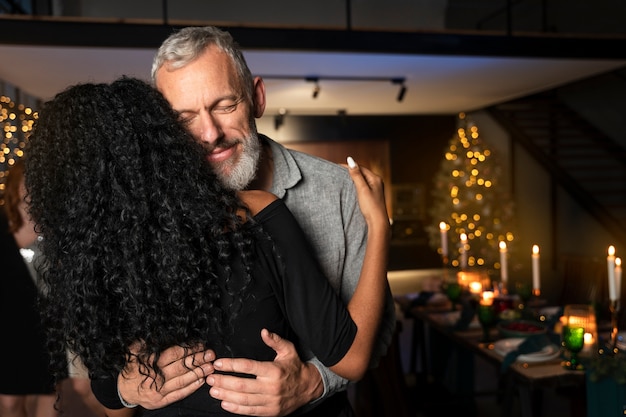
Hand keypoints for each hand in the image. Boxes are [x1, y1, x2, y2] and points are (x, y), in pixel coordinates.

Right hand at [118, 344, 215, 409]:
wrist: (122, 391)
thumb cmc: (132, 369)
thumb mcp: (134, 352)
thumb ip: (146, 343)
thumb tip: (159, 332)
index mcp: (150, 363)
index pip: (174, 354)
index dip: (189, 349)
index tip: (200, 344)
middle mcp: (156, 377)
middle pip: (181, 367)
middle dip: (197, 359)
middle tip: (210, 354)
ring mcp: (158, 391)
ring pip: (182, 380)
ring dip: (198, 373)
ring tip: (210, 366)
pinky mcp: (161, 401)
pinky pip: (179, 394)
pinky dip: (191, 387)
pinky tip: (201, 381)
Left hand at [207, 329, 323, 415]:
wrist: (309, 388)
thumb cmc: (295, 366)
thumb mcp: (288, 350)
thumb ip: (275, 340)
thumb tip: (263, 331)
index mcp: (274, 370)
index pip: (248, 367)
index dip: (231, 365)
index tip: (218, 363)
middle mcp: (271, 387)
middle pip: (242, 385)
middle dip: (223, 382)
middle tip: (210, 379)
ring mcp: (270, 401)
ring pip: (244, 400)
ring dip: (226, 396)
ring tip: (213, 391)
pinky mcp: (270, 412)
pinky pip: (250, 411)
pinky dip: (236, 409)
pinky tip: (224, 404)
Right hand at [345, 157, 389, 234]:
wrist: (378, 222)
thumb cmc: (371, 206)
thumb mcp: (362, 189)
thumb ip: (356, 175)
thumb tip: (350, 160)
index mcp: (376, 178)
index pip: (361, 168)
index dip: (350, 166)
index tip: (337, 166)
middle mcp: (377, 182)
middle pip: (362, 173)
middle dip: (351, 171)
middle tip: (338, 171)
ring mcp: (376, 190)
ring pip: (362, 180)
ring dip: (353, 178)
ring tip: (342, 178)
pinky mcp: (373, 196)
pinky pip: (363, 187)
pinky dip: (356, 185)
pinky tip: (351, 188)